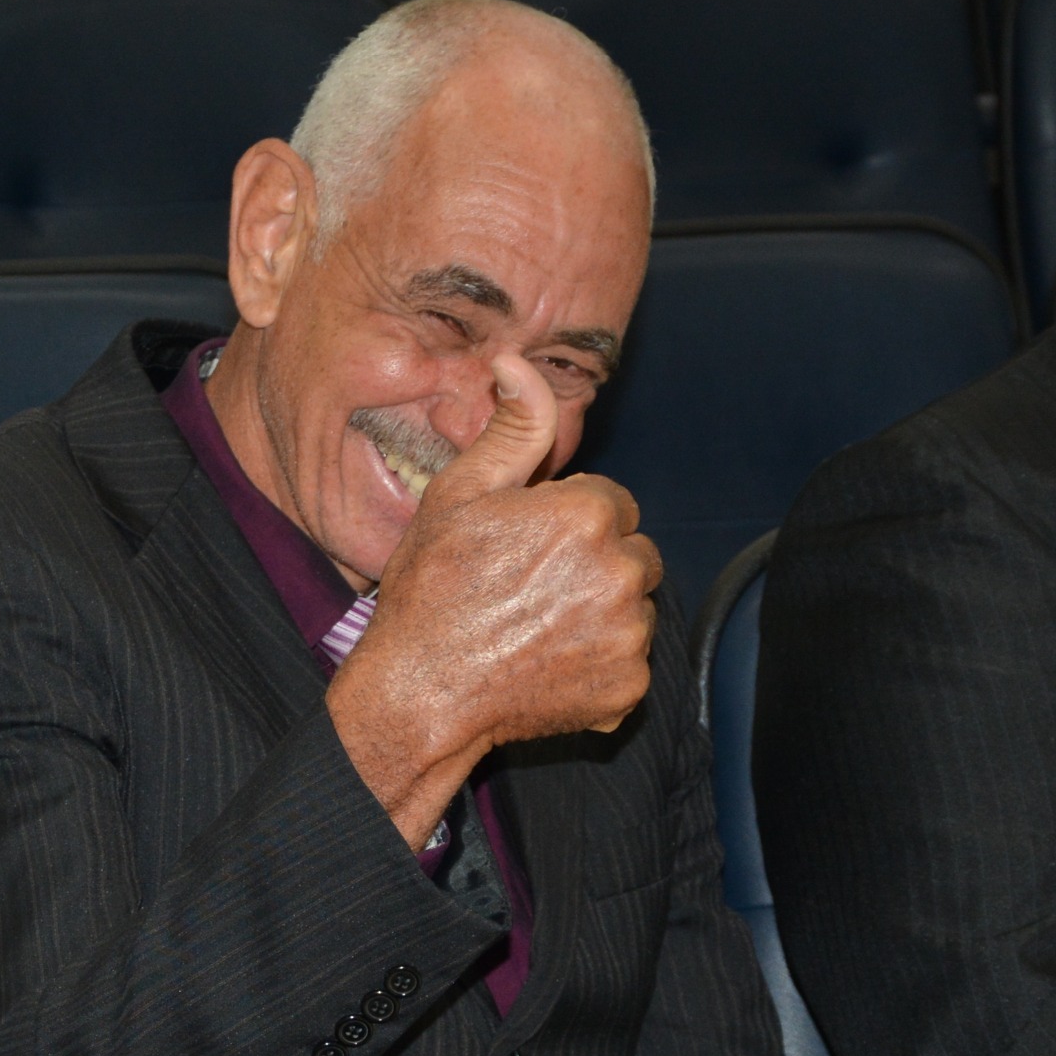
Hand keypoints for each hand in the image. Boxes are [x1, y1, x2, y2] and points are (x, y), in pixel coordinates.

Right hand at [326, 351, 662, 844]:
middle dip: (594, 563)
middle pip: (632, 552)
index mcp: (589, 515)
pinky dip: (600, 664)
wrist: (421, 694)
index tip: (523, 546)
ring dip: (600, 612)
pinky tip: (548, 664)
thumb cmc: (431, 589)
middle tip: (528, 588)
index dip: (565, 520)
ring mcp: (630, 634)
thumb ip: (513, 427)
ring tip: (535, 627)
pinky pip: (629, 660)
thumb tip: (519, 361)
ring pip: (633, 606)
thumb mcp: (459, 494)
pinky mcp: (629, 687)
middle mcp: (623, 571)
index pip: (611, 502)